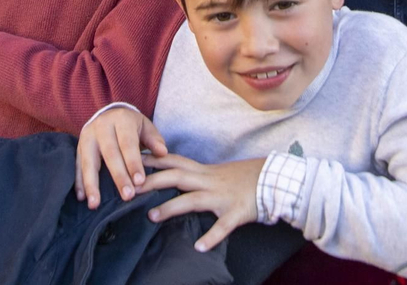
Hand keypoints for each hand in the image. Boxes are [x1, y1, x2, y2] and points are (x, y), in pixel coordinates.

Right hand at [75, 106, 167, 208]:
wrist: (109, 114)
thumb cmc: (131, 126)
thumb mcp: (145, 126)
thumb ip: (154, 139)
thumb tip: (162, 153)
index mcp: (121, 119)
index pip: (128, 143)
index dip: (133, 162)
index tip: (140, 182)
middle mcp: (101, 126)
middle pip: (110, 154)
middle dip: (118, 176)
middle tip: (127, 196)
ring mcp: (87, 136)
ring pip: (89, 161)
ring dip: (92, 184)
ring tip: (95, 204)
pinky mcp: (78, 147)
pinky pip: (78, 165)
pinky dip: (79, 182)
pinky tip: (82, 198)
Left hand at [139, 154, 262, 252]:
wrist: (274, 180)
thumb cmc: (245, 178)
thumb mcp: (218, 173)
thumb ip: (197, 176)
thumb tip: (174, 179)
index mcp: (204, 171)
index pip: (173, 161)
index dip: (152, 160)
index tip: (132, 160)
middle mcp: (210, 181)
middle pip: (176, 177)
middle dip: (153, 181)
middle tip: (131, 189)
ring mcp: (222, 197)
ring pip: (193, 200)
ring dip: (171, 208)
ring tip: (152, 217)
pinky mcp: (236, 212)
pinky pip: (222, 226)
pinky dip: (211, 237)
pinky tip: (199, 247)